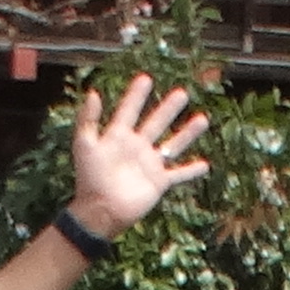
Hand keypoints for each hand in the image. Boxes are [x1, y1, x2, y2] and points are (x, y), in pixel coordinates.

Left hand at [62, 74, 210, 233]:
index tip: (146, 78)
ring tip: (203, 119)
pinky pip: (179, 174)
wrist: (101, 210)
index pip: (129, 110)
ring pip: (172, 144)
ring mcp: (149, 164)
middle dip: (168, 108)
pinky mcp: (159, 182)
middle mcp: (136, 147)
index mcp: (118, 136)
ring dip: (187, 133)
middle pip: (156, 123)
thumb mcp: (84, 145)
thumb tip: (93, 93)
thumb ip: (88, 119)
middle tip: (182, 93)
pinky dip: (191, 170)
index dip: (136, 95)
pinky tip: (205, 165)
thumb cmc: (90, 178)